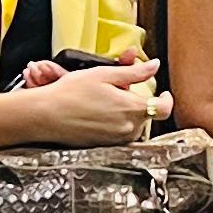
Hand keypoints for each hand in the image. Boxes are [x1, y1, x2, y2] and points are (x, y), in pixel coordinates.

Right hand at [20, 58, 161, 144]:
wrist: (46, 116)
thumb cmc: (71, 93)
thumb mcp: (105, 74)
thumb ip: (134, 72)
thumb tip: (154, 66)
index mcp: (132, 109)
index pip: (164, 108)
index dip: (166, 99)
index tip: (162, 92)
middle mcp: (128, 128)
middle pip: (145, 114)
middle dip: (135, 101)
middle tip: (117, 89)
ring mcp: (117, 140)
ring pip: (132, 124)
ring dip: (125, 112)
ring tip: (102, 100)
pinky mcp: (105, 146)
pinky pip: (118, 133)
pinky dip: (113, 122)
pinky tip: (96, 113)